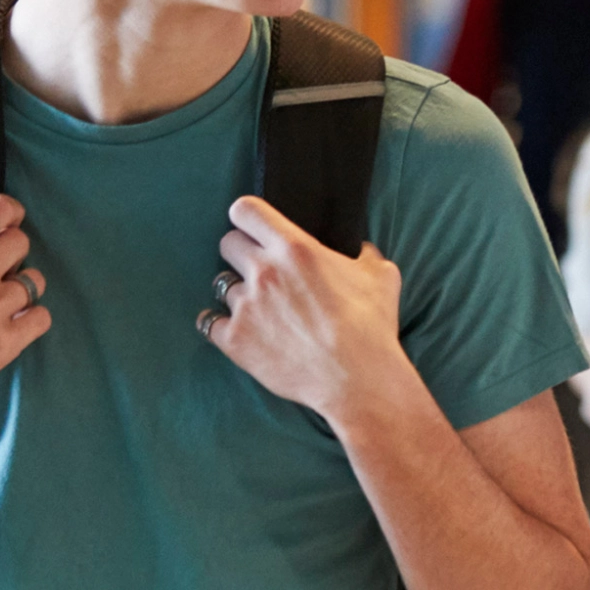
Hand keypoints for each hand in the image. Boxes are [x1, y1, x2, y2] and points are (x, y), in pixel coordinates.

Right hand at [0, 195, 50, 472]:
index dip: (7, 211)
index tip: (8, 218)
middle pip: (20, 242)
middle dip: (10, 249)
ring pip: (34, 280)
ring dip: (21, 285)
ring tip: (1, 296)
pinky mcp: (5, 343)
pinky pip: (41, 316)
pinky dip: (32, 317)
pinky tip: (14, 320)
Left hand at [205, 196, 404, 421]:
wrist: (357, 379)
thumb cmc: (371, 326)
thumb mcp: (381, 276)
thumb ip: (363, 255)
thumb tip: (360, 251)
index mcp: (295, 248)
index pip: (245, 210)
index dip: (248, 217)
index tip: (256, 229)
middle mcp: (264, 271)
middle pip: (227, 243)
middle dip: (242, 253)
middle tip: (261, 270)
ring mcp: (245, 306)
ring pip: (222, 285)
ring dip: (239, 293)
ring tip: (260, 309)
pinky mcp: (234, 340)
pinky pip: (209, 323)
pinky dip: (222, 325)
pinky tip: (241, 330)